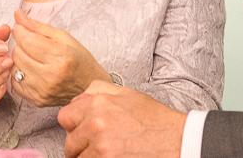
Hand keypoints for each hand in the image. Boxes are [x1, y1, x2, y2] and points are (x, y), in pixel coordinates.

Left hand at [10, 9, 109, 106]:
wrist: (89, 86)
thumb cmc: (79, 59)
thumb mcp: (64, 37)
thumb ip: (38, 26)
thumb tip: (17, 14)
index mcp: (60, 56)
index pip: (27, 40)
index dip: (20, 31)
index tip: (21, 27)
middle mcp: (50, 75)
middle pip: (18, 54)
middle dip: (20, 44)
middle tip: (28, 42)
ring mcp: (42, 90)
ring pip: (14, 68)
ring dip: (18, 59)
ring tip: (30, 56)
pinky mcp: (36, 100)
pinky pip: (15, 83)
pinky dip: (19, 74)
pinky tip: (30, 70)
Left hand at [58, 80, 186, 156]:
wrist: (177, 142)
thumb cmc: (155, 121)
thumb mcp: (129, 95)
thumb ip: (100, 91)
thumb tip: (78, 98)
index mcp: (99, 103)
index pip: (65, 117)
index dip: (75, 125)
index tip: (85, 131)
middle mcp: (95, 124)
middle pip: (69, 142)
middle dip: (81, 145)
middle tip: (101, 146)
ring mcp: (100, 147)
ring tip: (110, 153)